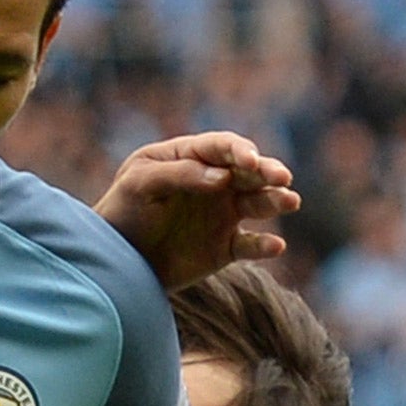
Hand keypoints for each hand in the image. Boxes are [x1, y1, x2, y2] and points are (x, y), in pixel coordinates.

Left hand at [92, 131, 299, 288]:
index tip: (250, 161)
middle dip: (268, 171)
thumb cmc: (122, 211)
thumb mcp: (140, 184)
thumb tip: (223, 177)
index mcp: (192, 158)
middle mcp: (215, 183)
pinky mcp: (225, 248)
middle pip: (249, 172)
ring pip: (258, 203)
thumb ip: (178, 175)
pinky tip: (275, 246)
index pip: (223, 147)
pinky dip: (265, 245)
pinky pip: (251, 245)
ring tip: (290, 201)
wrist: (115, 258)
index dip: (239, 151)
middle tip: (281, 177)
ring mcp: (223, 215)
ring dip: (276, 201)